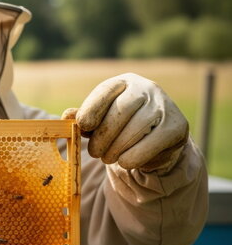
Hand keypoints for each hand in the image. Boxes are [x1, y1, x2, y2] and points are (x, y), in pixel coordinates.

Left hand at [63, 73, 188, 173]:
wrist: (156, 138)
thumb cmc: (120, 126)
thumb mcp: (100, 119)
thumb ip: (84, 117)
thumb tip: (67, 116)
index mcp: (124, 82)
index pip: (106, 91)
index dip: (92, 109)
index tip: (83, 126)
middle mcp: (147, 89)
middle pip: (120, 112)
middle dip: (103, 137)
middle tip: (94, 152)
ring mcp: (164, 106)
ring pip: (135, 129)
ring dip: (116, 149)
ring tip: (107, 158)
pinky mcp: (177, 126)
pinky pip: (151, 144)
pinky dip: (133, 157)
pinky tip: (125, 162)